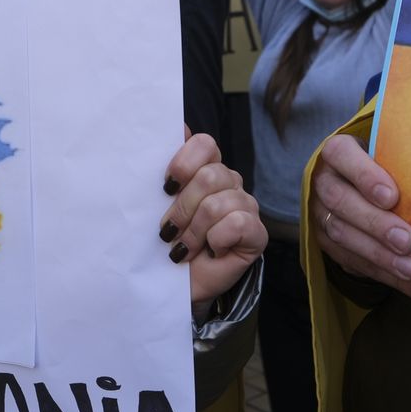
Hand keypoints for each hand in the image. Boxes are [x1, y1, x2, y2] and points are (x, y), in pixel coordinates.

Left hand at [163, 129, 266, 320]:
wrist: (171, 285)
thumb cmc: (163, 241)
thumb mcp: (154, 203)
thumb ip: (162, 167)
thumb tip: (176, 126)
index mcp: (205, 167)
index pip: (204, 144)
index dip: (183, 163)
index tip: (165, 187)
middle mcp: (228, 182)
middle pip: (210, 175)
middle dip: (182, 208)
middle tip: (168, 231)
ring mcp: (245, 206)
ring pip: (219, 203)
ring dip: (194, 231)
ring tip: (183, 247)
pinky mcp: (256, 233)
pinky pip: (238, 223)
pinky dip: (216, 240)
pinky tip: (210, 251)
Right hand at [308, 135, 410, 301]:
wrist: (356, 183)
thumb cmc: (384, 165)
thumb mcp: (391, 154)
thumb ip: (408, 162)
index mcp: (338, 153)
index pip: (342, 155)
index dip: (365, 176)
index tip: (392, 196)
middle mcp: (324, 182)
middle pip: (341, 201)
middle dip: (375, 224)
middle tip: (407, 241)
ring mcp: (322, 215)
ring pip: (343, 236)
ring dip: (380, 256)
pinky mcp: (328, 244)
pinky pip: (354, 263)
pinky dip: (387, 277)